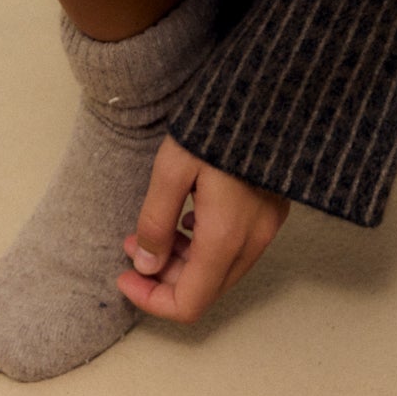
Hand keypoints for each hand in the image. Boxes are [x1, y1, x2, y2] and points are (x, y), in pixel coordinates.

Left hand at [118, 133, 289, 323]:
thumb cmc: (217, 123)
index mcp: (226, 237)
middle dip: (162, 278)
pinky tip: (189, 218)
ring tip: (154, 229)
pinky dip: (206, 248)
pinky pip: (237, 250)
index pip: (189, 304)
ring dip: (183, 262)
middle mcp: (253, 241)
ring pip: (220, 272)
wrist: (269, 91)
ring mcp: (267, 227)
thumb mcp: (173, 166)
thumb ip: (156, 220)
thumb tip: (146, 266)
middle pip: (204, 290)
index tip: (124, 276)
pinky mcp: (273, 210)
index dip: (150, 300)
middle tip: (133, 246)